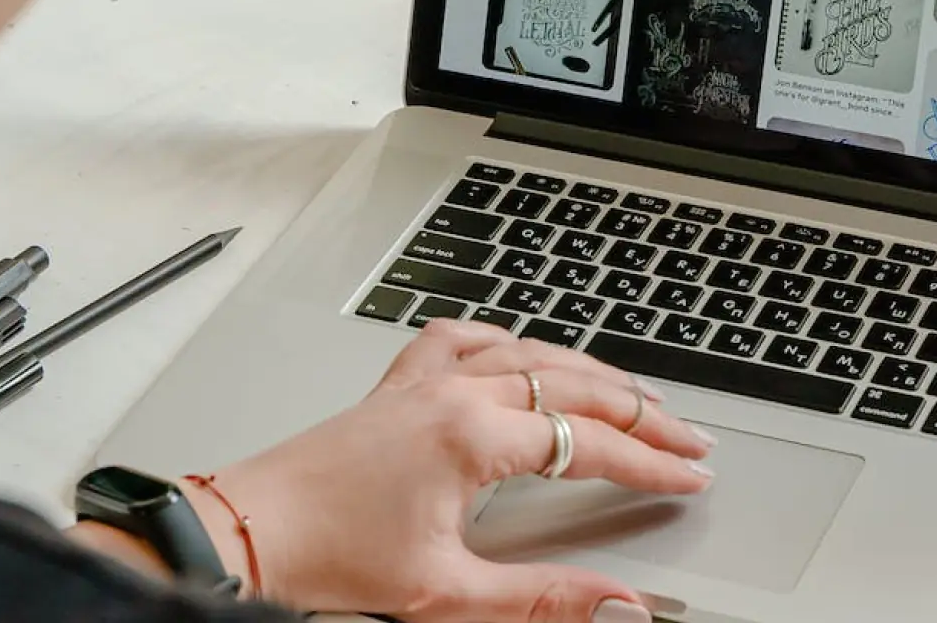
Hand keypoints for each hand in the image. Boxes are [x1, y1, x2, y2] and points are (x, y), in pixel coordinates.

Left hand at [204, 321, 714, 621]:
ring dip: (591, 371)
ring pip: (529, 352)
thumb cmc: (328, 559)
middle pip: (575, 384)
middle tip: (689, 436)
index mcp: (471, 437)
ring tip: (634, 394)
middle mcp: (451, 395)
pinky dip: (507, 340)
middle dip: (643, 411)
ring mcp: (421, 384)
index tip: (691, 476)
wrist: (245, 534)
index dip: (652, 462)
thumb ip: (544, 598)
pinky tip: (522, 349)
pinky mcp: (394, 389)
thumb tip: (617, 605)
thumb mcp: (447, 594)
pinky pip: (463, 339)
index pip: (591, 443)